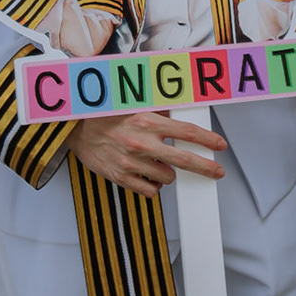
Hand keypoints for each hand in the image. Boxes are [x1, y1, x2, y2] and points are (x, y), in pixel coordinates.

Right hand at [66, 111, 226, 196]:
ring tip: (160, 163)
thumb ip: (160, 111)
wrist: (76, 129)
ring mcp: (132, 163)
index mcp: (147, 122)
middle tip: (217, 171)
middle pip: (184, 159)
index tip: (219, 145)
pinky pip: (149, 190)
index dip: (207, 140)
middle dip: (206, 167)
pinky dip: (153, 185)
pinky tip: (149, 175)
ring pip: (167, 177)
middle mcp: (142, 143)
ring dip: (169, 172)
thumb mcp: (135, 106)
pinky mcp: (121, 178)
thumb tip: (182, 113)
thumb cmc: (106, 117)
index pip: (187, 132)